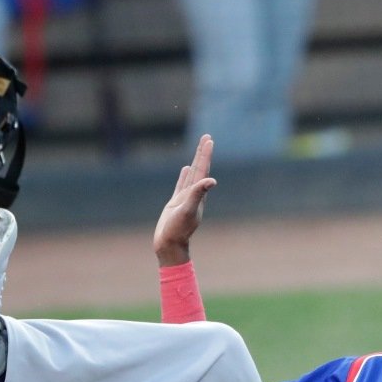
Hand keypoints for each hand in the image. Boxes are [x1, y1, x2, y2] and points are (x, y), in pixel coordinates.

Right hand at [154, 134, 217, 266]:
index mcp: (197, 193)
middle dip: (203, 153)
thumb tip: (212, 181)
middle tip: (207, 137)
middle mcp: (194, 194)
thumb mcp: (188, 210)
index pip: (203, 169)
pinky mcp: (176, 202)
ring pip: (192, 175)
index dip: (205, 154)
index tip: (209, 140)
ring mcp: (185, 197)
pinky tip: (186, 169)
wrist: (170, 244)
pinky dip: (184, 175)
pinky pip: (181, 184)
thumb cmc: (178, 229)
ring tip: (199, 150)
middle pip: (200, 169)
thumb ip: (198, 194)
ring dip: (196, 162)